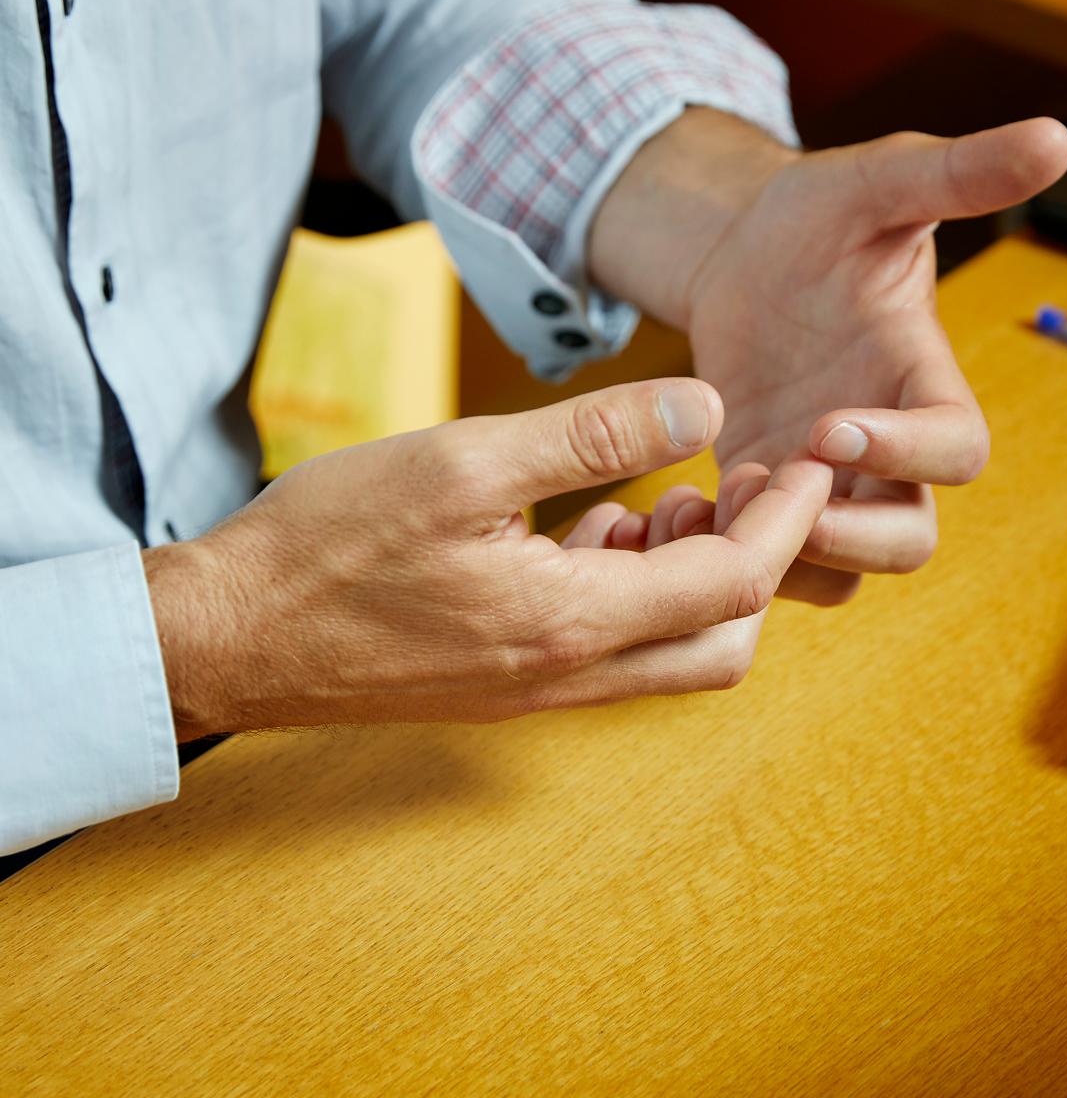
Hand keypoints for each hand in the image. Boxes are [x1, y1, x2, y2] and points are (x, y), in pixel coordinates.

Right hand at [143, 379, 832, 736]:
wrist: (227, 638)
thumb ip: (591, 433)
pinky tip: (592, 527)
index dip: (787, 520)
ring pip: (670, 657)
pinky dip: (633, 594)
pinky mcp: (504, 688)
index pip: (731, 582)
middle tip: (733, 481)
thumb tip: (701, 406)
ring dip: (693, 581)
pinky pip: (609, 654)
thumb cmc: (328, 544)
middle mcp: (569, 674)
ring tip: (661, 495)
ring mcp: (536, 691)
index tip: (808, 460)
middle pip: (724, 644)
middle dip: (755, 562)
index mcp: (571, 621)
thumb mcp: (464, 460)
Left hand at [588, 110, 1066, 604]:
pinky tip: (672, 506)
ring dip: (778, 558)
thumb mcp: (878, 184)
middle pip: (906, 543)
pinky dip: (724, 557)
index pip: (957, 451)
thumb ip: (958, 173)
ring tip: (712, 496)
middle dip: (846, 537)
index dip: (906, 454)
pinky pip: (766, 569)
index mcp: (925, 382)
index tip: (830, 426)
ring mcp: (826, 487)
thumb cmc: (817, 218)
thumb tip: (1056, 138)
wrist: (739, 253)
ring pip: (838, 575)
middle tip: (768, 486)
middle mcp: (886, 452)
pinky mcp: (765, 500)